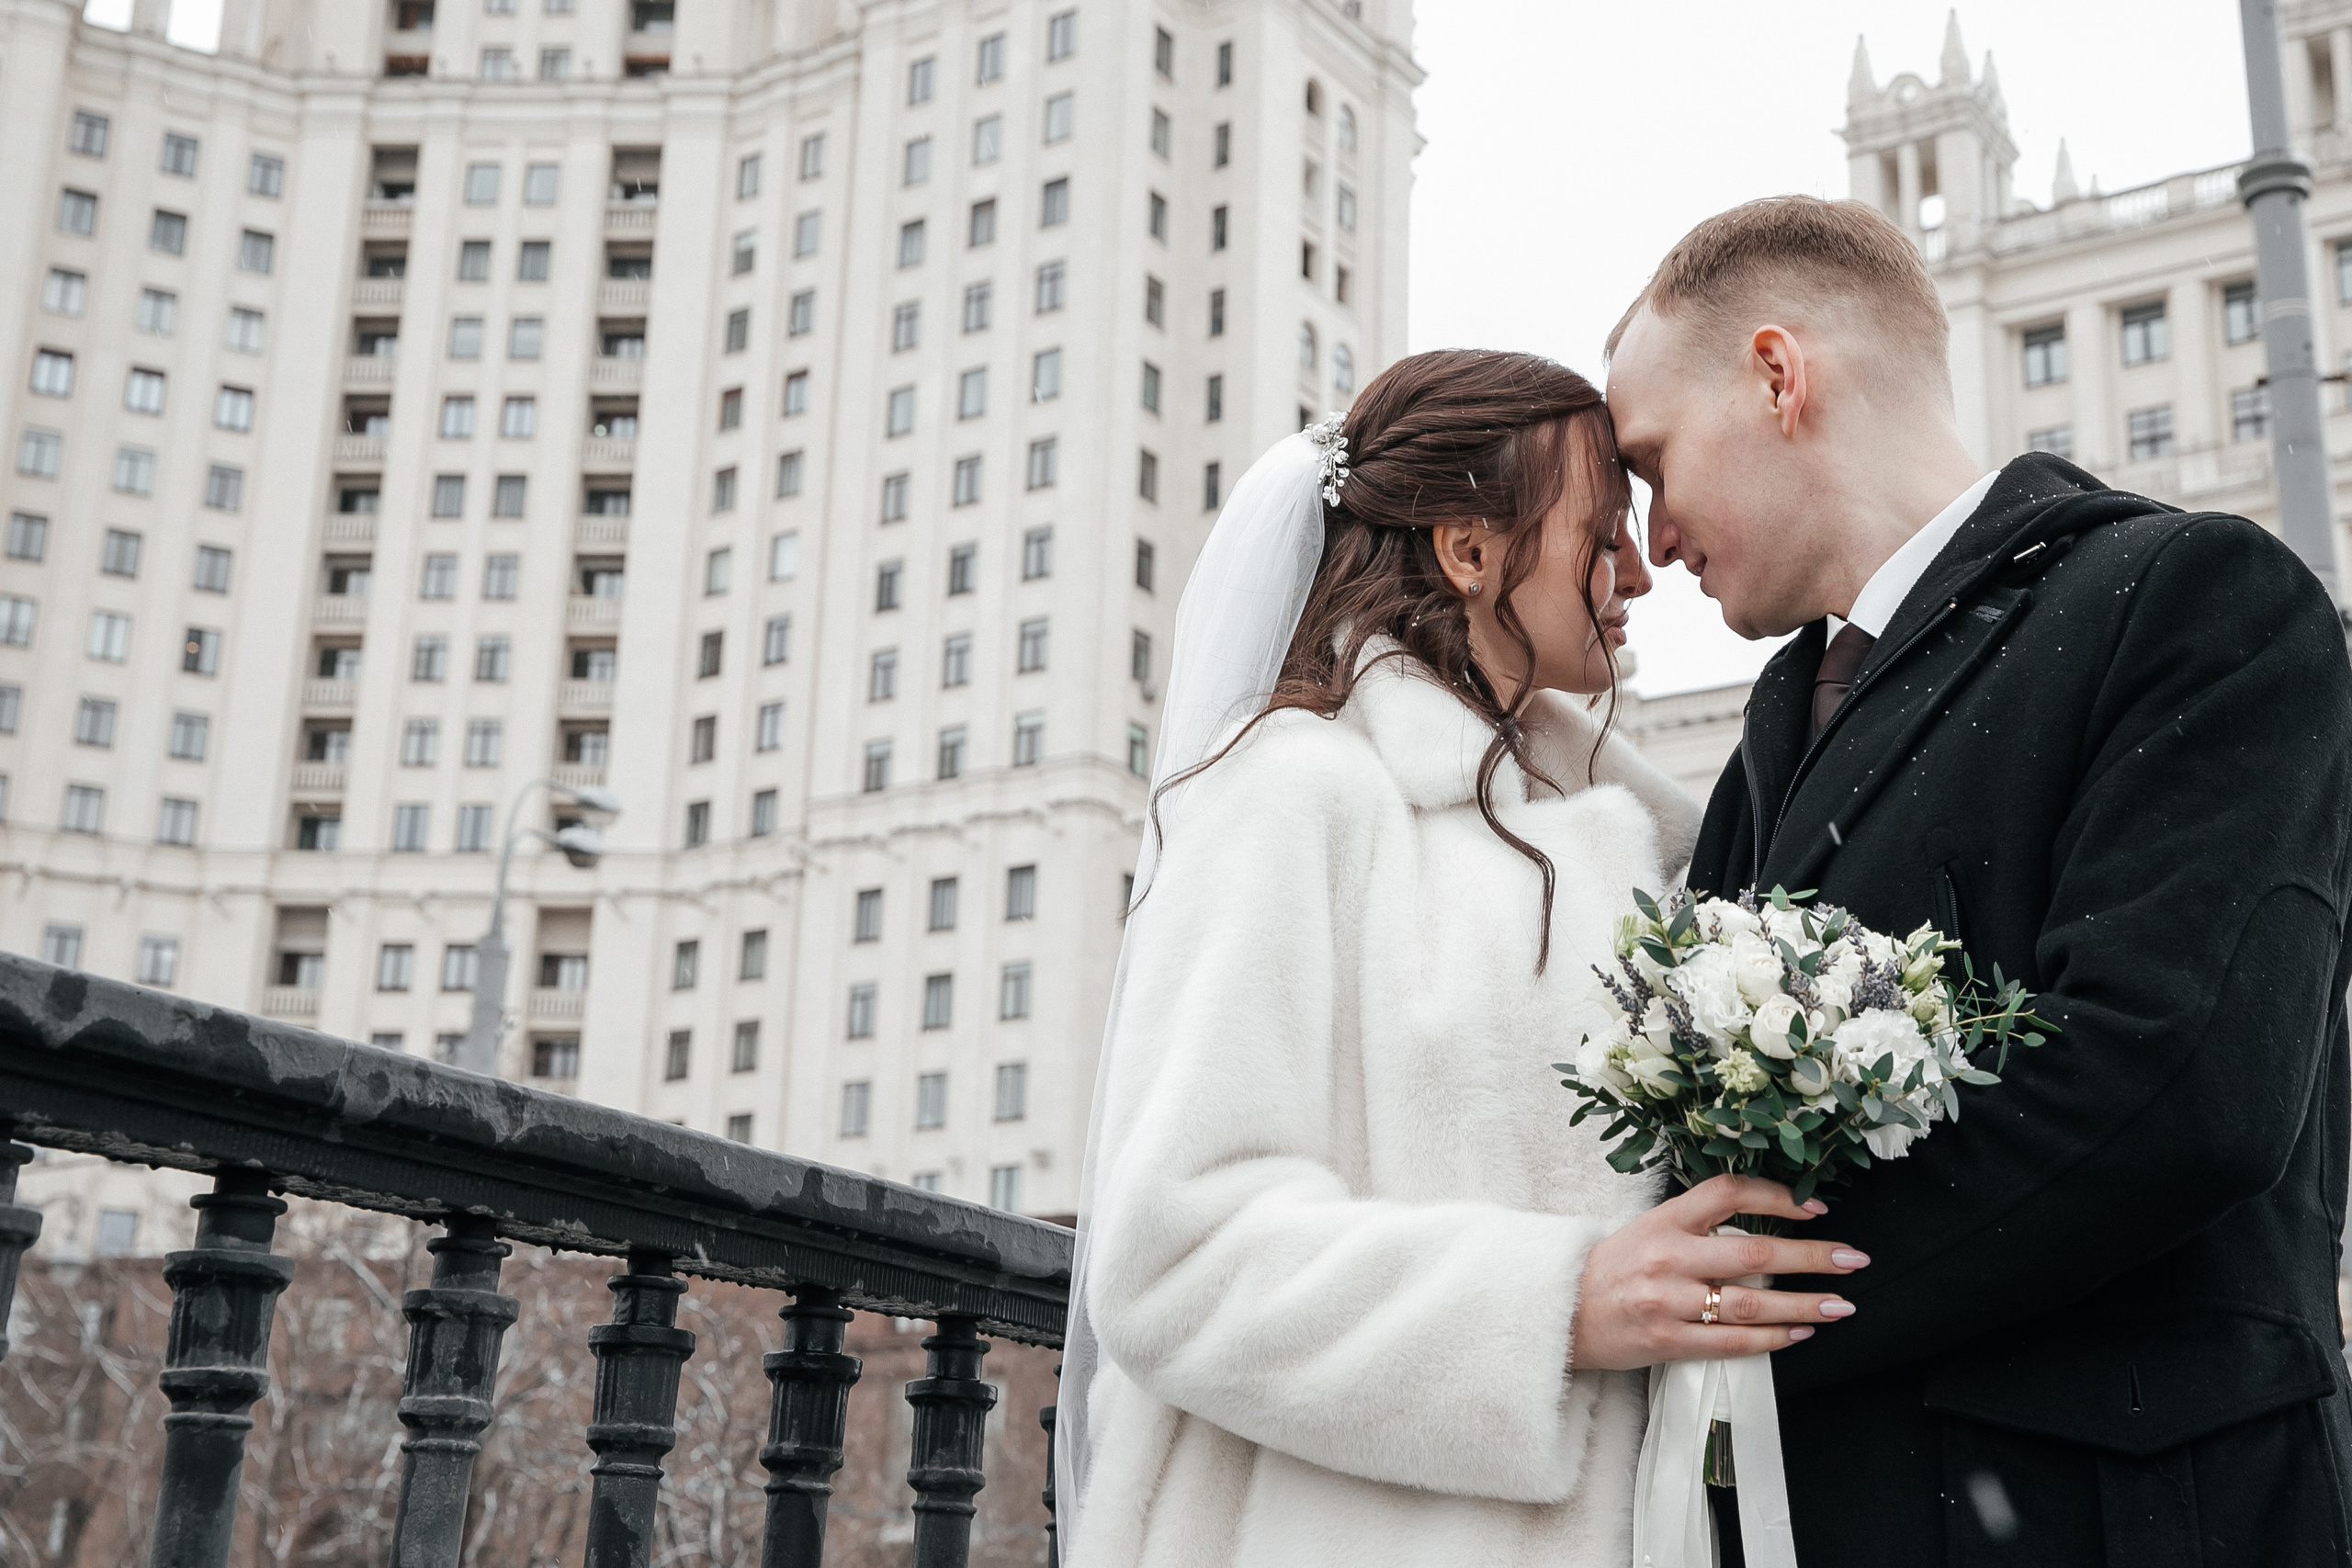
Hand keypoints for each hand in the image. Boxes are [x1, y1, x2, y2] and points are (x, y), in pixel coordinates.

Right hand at [1568, 1175, 1868, 1370]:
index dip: (1776, 1195)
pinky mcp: (1667, 1341)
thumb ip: (1697, 1225)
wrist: (1559, 1312)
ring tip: (1840, 1304)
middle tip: (1853, 1258)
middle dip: (1812, 1256)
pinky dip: (1771, 1339)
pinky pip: (1730, 1342)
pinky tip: (1800, 1333)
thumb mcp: (1646, 1228)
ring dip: (1803, 1304)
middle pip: (1753, 1253)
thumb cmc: (1610, 1269)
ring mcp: (1667, 1302)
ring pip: (1750, 1303)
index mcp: (1663, 1220)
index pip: (1727, 1193)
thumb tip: (1763, 1225)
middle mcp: (1668, 1257)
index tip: (1814, 1205)